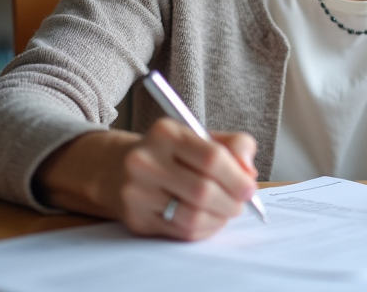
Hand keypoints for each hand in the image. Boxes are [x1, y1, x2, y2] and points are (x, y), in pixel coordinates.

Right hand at [120, 119, 259, 240]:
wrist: (117, 168)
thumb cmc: (170, 153)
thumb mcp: (199, 137)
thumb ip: (233, 146)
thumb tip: (249, 172)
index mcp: (166, 133)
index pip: (212, 157)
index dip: (237, 177)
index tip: (249, 187)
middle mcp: (146, 161)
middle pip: (203, 191)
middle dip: (232, 202)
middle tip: (241, 203)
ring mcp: (137, 192)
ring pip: (193, 216)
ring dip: (219, 218)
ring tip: (225, 211)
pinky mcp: (137, 219)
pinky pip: (181, 232)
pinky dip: (204, 229)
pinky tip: (208, 219)